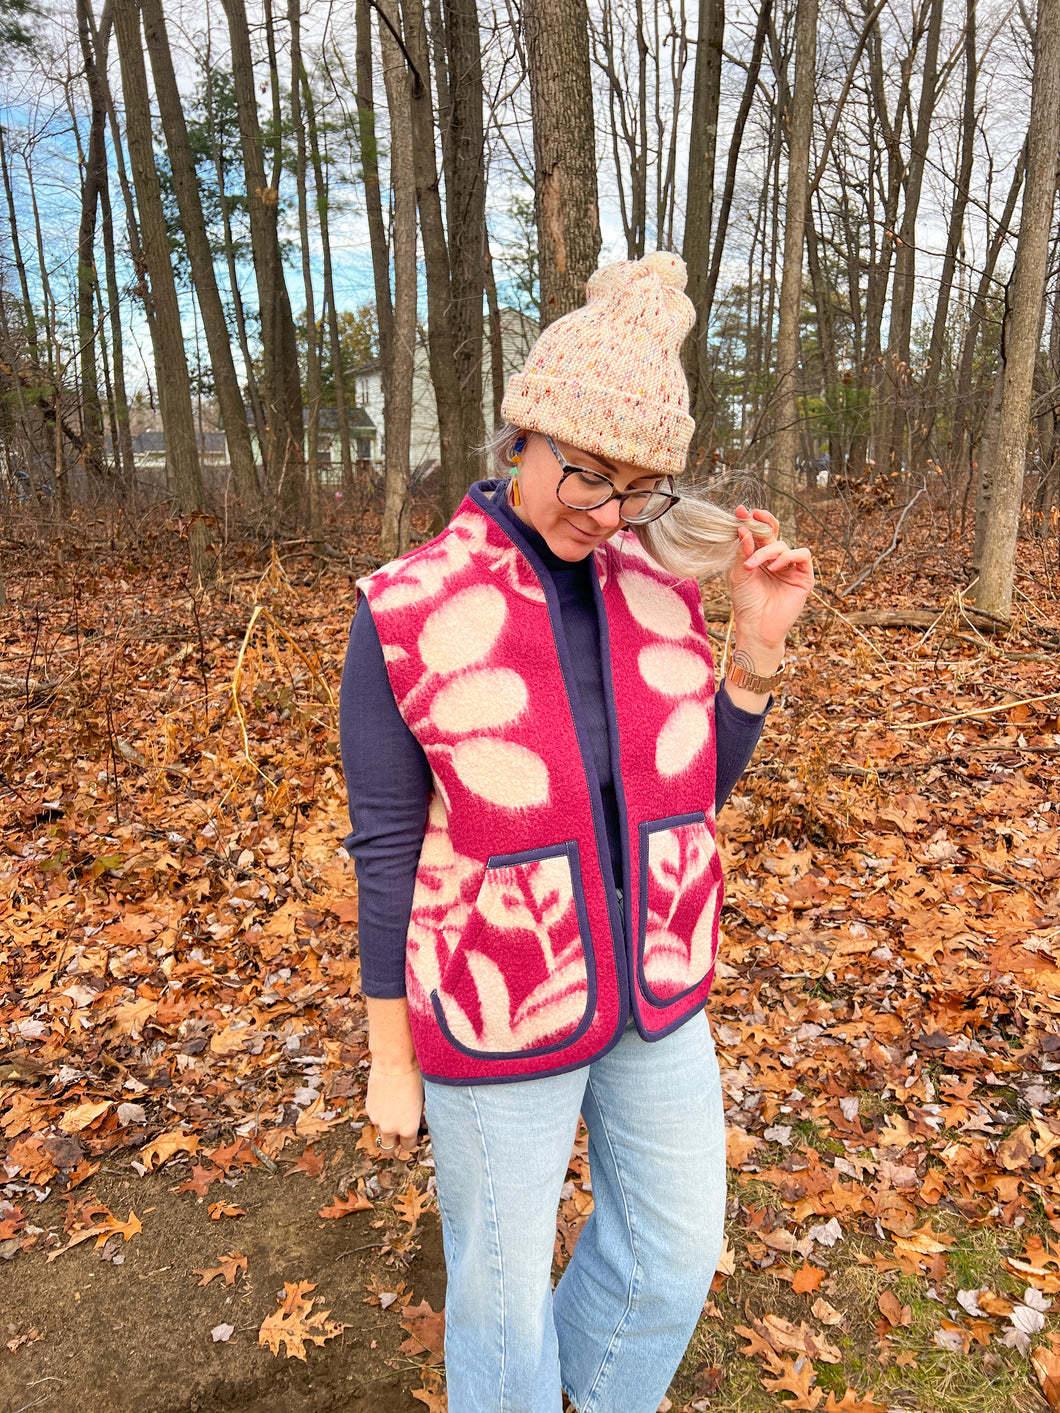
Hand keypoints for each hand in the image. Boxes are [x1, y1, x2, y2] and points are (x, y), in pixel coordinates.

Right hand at [367, 1061, 423, 1155]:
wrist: (395, 1062)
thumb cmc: (414, 1078)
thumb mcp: (423, 1103)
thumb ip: (417, 1118)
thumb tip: (416, 1123)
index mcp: (408, 1128)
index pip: (408, 1146)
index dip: (413, 1140)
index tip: (416, 1132)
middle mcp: (391, 1128)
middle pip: (389, 1148)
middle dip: (397, 1142)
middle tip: (403, 1131)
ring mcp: (377, 1120)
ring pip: (382, 1133)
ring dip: (388, 1128)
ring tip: (397, 1111)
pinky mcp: (369, 1109)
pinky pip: (376, 1119)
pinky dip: (382, 1115)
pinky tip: (389, 1101)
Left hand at [728, 505, 814, 656]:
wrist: (756, 627)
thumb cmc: (745, 603)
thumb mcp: (738, 574)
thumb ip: (742, 551)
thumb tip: (744, 529)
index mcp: (758, 557)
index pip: (758, 534)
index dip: (752, 521)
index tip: (740, 511)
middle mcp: (775, 559)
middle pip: (773, 533)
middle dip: (762, 523)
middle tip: (752, 516)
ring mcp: (790, 567)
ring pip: (783, 545)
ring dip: (767, 551)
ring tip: (753, 565)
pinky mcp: (804, 576)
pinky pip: (802, 555)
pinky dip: (787, 557)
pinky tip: (773, 568)